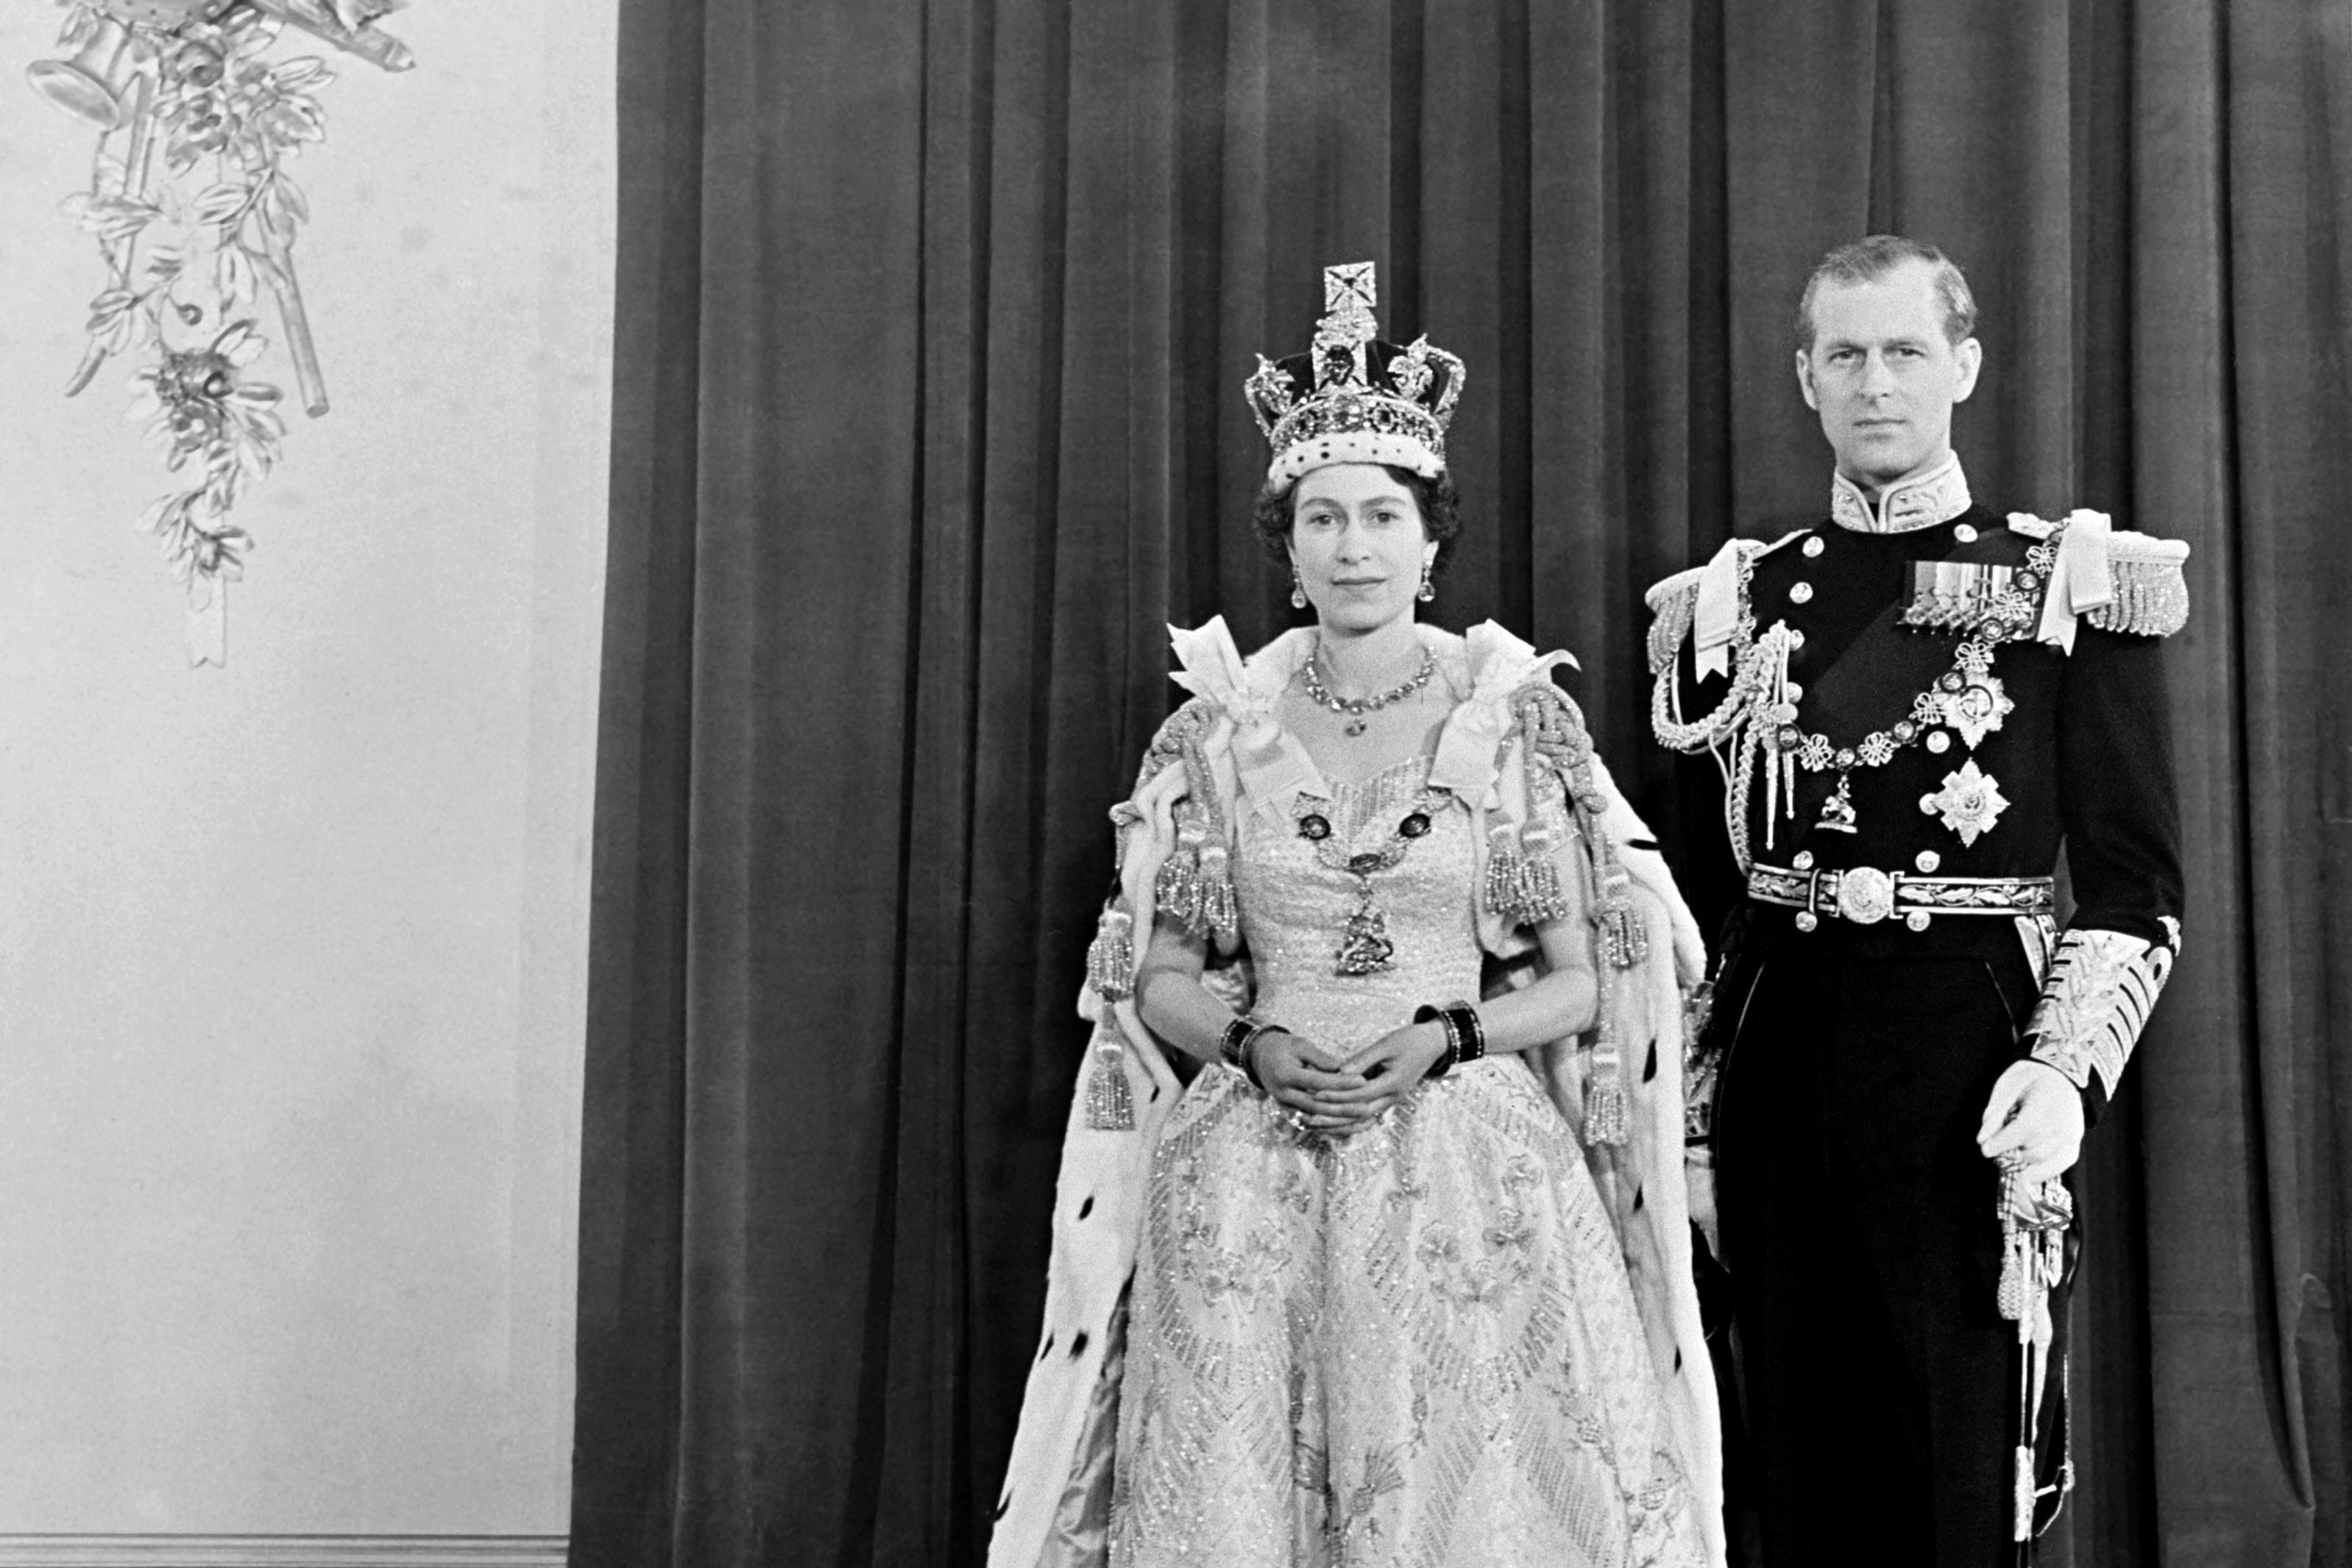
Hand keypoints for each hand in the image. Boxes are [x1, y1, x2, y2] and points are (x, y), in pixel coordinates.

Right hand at [1250, 1030, 1375, 1132]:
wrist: (1259, 1058)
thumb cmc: (1283, 1047)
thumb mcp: (1300, 1045)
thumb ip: (1321, 1059)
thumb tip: (1345, 1069)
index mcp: (1285, 1075)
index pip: (1317, 1082)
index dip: (1341, 1082)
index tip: (1362, 1080)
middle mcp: (1284, 1095)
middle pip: (1318, 1106)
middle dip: (1344, 1108)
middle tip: (1368, 1106)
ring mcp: (1285, 1106)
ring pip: (1316, 1118)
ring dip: (1340, 1121)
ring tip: (1362, 1118)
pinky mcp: (1289, 1112)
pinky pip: (1312, 1122)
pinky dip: (1331, 1125)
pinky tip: (1350, 1125)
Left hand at [1301, 1022, 1451, 1126]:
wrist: (1431, 1045)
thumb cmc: (1409, 1040)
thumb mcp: (1386, 1044)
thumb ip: (1363, 1059)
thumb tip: (1339, 1071)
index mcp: (1393, 1083)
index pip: (1360, 1095)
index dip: (1337, 1096)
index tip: (1315, 1093)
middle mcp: (1392, 1097)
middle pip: (1360, 1114)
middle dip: (1334, 1116)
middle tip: (1309, 1116)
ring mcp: (1390, 1101)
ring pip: (1363, 1121)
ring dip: (1339, 1125)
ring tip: (1316, 1125)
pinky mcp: (1387, 1100)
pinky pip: (1367, 1117)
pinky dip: (1350, 1123)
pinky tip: (1332, 1123)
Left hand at [1976, 1058, 2084, 1188]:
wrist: (2060, 1075)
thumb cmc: (2030, 1079)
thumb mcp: (2008, 1085)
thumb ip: (1995, 1112)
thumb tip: (1982, 1140)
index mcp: (2048, 1099)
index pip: (2026, 1129)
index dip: (2004, 1143)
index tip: (1986, 1149)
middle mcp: (2066, 1120)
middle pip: (2034, 1149)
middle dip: (2011, 1153)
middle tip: (1998, 1147)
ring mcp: (2073, 1134)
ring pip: (2044, 1160)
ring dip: (2023, 1162)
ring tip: (2011, 1151)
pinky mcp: (2075, 1144)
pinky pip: (2058, 1166)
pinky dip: (2039, 1171)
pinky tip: (2024, 1170)